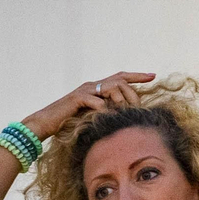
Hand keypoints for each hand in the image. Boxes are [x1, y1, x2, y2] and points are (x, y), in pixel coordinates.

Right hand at [22, 72, 155, 139]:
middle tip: (140, 105)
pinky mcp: (77, 98)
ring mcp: (84, 90)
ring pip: (111, 87)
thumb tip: (124, 117)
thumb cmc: (67, 123)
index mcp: (96, 88)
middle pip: (120, 80)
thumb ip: (106, 113)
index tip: (153, 76)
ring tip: (124, 113)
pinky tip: (108, 117)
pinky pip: (97, 101)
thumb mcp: (91, 117)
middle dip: (134, 91)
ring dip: (121, 100)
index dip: (137, 76)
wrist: (45, 123)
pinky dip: (105, 110)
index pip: (120, 77)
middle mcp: (92, 85)